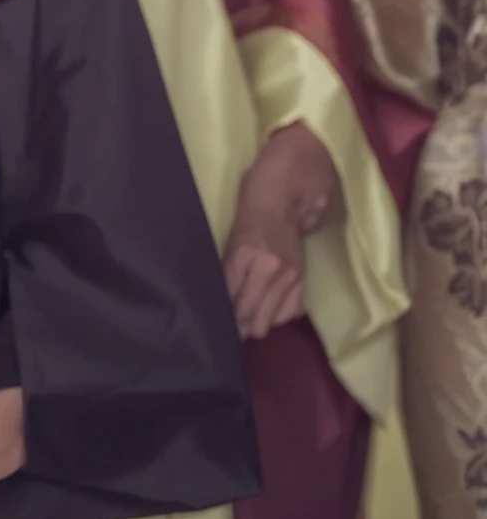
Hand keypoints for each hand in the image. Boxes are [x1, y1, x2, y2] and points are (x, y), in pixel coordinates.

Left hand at [223, 124, 337, 340]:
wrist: (291, 185)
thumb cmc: (253, 200)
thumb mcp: (232, 230)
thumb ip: (229, 263)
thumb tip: (222, 293)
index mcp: (244, 254)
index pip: (230, 298)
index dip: (223, 317)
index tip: (215, 328)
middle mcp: (268, 268)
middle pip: (250, 315)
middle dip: (239, 327)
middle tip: (230, 332)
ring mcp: (289, 274)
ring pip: (270, 318)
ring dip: (258, 324)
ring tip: (248, 326)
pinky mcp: (303, 275)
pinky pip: (292, 309)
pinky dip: (279, 315)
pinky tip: (269, 312)